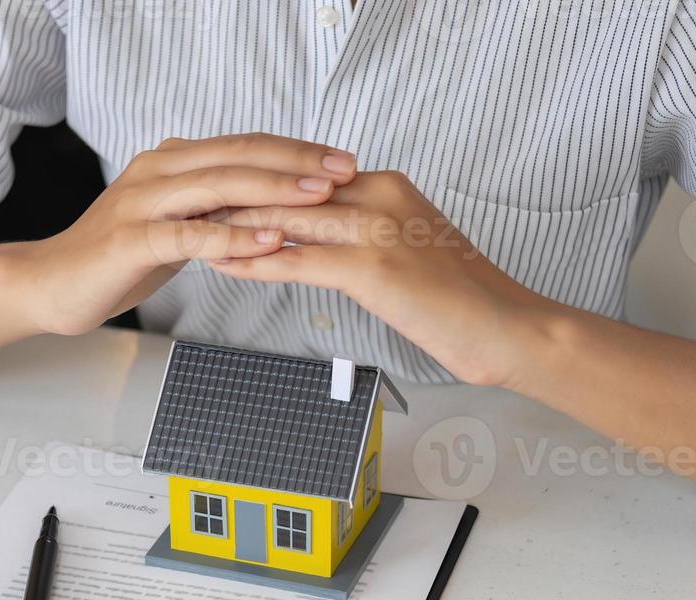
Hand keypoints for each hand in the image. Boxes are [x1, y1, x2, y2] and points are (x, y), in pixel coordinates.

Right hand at [21, 133, 358, 335]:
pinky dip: (232, 238)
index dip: (298, 150)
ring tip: (318, 197)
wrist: (50, 285)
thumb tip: (269, 209)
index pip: (245, 145)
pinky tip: (267, 240)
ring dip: (273, 190)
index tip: (344, 161)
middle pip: (238, 155)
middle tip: (346, 171)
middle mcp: (158, 171)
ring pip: (218, 186)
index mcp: (173, 163)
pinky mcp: (130, 240)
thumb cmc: (117, 261)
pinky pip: (189, 236)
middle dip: (298, 162)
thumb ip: (215, 212)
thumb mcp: (177, 228)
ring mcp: (142, 203)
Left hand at [211, 170, 555, 386]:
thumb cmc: (462, 300)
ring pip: (287, 219)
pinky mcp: (373, 268)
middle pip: (289, 189)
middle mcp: (381, 196)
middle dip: (234, 198)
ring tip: (189, 231)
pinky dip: (254, 262)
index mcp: (388, 186)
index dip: (258, 183)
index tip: (217, 189)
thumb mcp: (410, 249)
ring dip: (233, 226)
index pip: (306, 176)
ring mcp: (377, 229)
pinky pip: (298, 260)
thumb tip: (323, 239)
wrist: (507, 327)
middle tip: (188, 205)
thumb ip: (368, 232)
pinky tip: (223, 265)